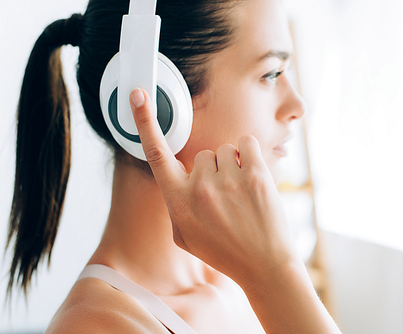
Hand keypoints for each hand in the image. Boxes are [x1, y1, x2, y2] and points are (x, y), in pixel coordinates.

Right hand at [129, 88, 297, 286]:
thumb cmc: (223, 250)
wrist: (264, 265)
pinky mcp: (256, 175)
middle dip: (214, 170)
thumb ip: (176, 203)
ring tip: (242, 194)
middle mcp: (199, 188)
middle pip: (204, 154)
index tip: (138, 95)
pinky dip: (250, 155)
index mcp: (178, 202)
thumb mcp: (184, 235)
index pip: (155, 154)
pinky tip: (254, 179)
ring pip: (226, 150)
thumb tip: (179, 178)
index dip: (144, 122)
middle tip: (226, 198)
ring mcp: (228, 181)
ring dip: (234, 165)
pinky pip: (247, 143)